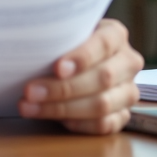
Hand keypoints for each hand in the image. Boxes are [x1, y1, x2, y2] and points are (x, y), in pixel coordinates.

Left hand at [18, 18, 143, 133]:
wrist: (75, 58)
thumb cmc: (65, 42)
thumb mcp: (63, 32)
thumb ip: (56, 36)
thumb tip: (30, 46)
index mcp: (115, 35)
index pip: (104, 44)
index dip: (82, 57)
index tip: (57, 68)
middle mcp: (127, 62)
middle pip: (102, 78)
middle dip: (63, 88)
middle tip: (30, 91)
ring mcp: (128, 91)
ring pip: (101, 104)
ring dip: (61, 108)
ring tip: (29, 106)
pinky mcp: (123, 114)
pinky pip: (103, 125)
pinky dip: (77, 123)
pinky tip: (52, 119)